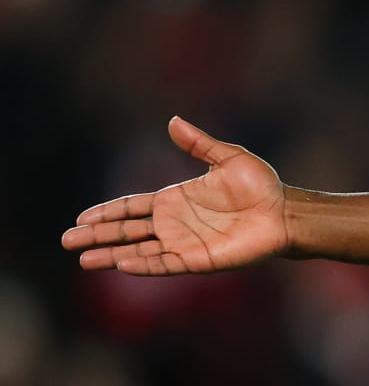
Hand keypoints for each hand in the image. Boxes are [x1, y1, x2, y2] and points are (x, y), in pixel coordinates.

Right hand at [62, 117, 289, 274]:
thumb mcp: (227, 158)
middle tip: (67, 241)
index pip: (131, 207)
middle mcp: (175, 223)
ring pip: (139, 250)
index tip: (81, 218)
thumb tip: (172, 120)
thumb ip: (198, 143)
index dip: (106, 212)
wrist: (284, 212)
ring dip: (111, 255)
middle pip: (127, 230)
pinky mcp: (199, 259)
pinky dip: (144, 265)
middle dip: (97, 236)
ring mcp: (185, 243)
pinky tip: (122, 264)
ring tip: (83, 260)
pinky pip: (166, 264)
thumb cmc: (261, 186)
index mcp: (176, 199)